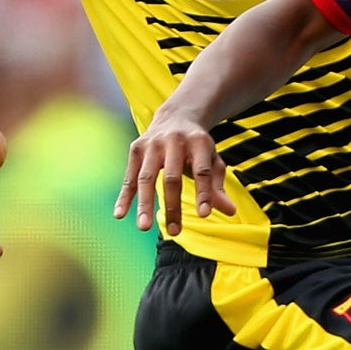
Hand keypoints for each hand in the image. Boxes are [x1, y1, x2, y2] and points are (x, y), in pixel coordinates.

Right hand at [115, 108, 236, 235]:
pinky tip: (120, 214)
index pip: (201, 171)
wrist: (176, 116)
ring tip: (144, 227)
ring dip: (145, 204)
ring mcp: (152, 144)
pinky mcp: (136, 148)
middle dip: (172, 206)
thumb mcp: (212, 161)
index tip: (204, 215)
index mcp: (198, 142)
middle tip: (175, 233)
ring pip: (146, 178)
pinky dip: (125, 196)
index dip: (203, 193)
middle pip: (172, 177)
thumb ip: (218, 186)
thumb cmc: (198, 146)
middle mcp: (174, 141)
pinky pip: (130, 177)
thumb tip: (231, 212)